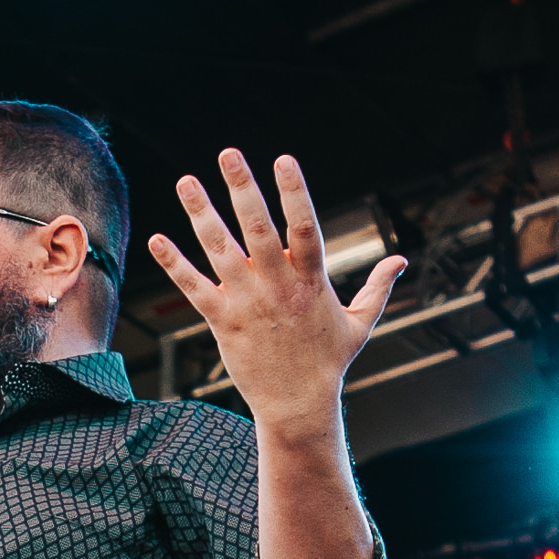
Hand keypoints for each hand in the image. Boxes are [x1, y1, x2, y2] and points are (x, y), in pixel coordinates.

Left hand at [148, 151, 404, 438]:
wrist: (297, 405)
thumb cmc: (328, 363)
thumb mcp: (361, 324)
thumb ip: (377, 287)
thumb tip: (401, 260)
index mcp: (311, 280)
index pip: (304, 227)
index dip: (294, 192)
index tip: (283, 158)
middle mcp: (277, 286)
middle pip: (258, 228)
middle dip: (242, 188)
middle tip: (228, 153)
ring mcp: (248, 303)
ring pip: (220, 250)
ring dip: (201, 214)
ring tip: (185, 181)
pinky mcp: (223, 322)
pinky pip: (194, 288)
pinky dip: (175, 264)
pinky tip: (157, 239)